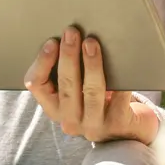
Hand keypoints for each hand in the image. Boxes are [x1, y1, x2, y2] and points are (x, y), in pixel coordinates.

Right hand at [24, 27, 157, 142]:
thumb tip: (68, 37)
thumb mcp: (77, 92)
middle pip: (66, 86)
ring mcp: (94, 125)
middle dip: (68, 56)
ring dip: (91, 64)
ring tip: (91, 43)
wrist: (128, 131)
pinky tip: (122, 62)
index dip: (42, 62)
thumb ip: (69, 72)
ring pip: (91, 92)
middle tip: (72, 33)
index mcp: (55, 108)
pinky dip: (121, 79)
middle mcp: (71, 120)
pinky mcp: (118, 124)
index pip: (36, 85)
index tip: (51, 42)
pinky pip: (120, 97)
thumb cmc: (99, 103)